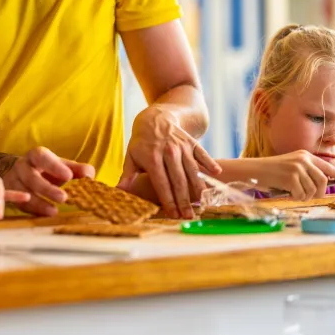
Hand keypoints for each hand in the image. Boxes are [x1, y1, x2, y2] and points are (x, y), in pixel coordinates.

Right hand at [2, 147, 95, 216]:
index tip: (69, 176)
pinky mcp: (10, 197)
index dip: (54, 166)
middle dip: (46, 188)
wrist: (19, 174)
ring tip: (53, 212)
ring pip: (22, 192)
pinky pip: (18, 204)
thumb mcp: (62, 166)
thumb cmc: (47, 170)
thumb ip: (77, 169)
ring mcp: (13, 182)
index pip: (43, 157)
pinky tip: (43, 216)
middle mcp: (22, 167)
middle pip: (30, 176)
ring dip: (37, 203)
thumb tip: (89, 175)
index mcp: (36, 156)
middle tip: (63, 198)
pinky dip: (30, 211)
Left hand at [118, 104, 220, 218]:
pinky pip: (202, 153)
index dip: (168, 200)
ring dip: (197, 188)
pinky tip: (216, 174)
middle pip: (178, 180)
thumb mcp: (130, 156)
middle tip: (189, 216)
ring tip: (202, 204)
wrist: (155, 118)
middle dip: (183, 200)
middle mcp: (168, 152)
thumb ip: (127, 175)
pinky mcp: (191, 142)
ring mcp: (181, 146)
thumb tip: (118, 191)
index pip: (161, 183)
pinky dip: (209, 163)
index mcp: (152, 158)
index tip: (173, 214)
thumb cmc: (141, 143)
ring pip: (191, 170)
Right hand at [246, 150, 334, 200]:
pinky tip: (288, 193)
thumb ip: (307, 171)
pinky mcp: (291, 177)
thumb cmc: (272, 171)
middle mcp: (303, 160)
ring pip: (312, 190)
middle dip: (319, 193)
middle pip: (323, 181)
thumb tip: (323, 186)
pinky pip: (301, 194)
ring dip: (304, 196)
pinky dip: (296, 197)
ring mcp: (297, 168)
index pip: (327, 166)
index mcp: (305, 155)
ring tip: (294, 193)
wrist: (254, 169)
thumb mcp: (291, 165)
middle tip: (310, 197)